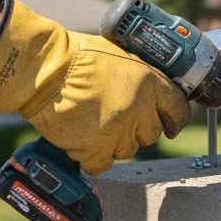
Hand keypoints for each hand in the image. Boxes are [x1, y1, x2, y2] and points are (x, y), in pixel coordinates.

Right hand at [0, 0, 190, 173]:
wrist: (43, 69)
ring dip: (114, 142)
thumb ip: (139, 76)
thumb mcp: (119, 55)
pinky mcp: (94, 149)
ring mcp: (117, 131)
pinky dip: (93, 158)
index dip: (174, 118)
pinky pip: (102, 165)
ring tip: (95, 125)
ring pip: (127, 150)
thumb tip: (149, 90)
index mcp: (149, 81)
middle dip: (138, 129)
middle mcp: (138, 108)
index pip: (178, 108)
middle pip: (151, 134)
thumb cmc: (75, 56)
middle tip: (119, 120)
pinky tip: (84, 143)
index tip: (171, 124)